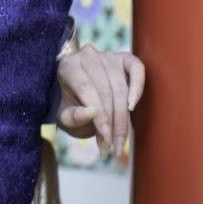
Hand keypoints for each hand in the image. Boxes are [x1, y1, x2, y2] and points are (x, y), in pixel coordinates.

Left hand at [55, 44, 145, 160]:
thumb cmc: (71, 107)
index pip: (86, 89)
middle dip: (112, 123)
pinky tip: (133, 107)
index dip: (98, 115)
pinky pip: (137, 68)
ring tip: (119, 142)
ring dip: (123, 118)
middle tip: (111, 147)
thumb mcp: (64, 117)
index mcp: (68, 66)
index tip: (105, 138)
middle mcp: (87, 56)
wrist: (80, 96)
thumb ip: (72, 117)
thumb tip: (91, 113)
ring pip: (121, 87)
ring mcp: (107, 56)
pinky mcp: (124, 59)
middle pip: (106, 91)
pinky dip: (138, 86)